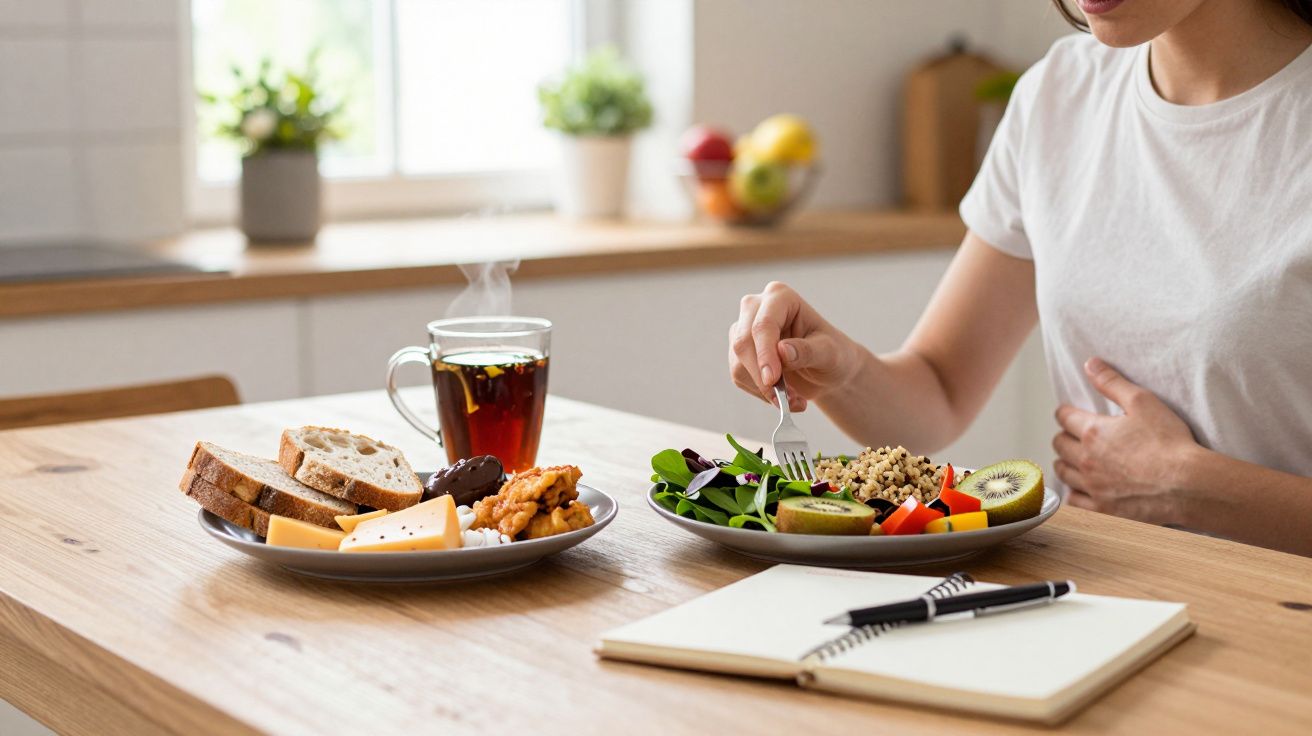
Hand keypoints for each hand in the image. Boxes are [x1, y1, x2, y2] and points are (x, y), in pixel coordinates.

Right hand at [728, 281, 860, 410]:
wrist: (827, 370)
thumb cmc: (833, 354)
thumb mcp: (830, 353)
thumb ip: (807, 351)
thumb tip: (782, 351)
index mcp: (781, 297)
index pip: (763, 325)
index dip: (764, 354)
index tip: (772, 380)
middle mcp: (756, 308)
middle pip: (743, 343)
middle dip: (762, 376)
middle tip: (784, 400)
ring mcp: (744, 329)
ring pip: (738, 363)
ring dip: (764, 389)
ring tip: (793, 399)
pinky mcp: (739, 352)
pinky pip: (739, 376)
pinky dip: (760, 392)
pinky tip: (782, 395)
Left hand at [1052, 358, 1198, 523]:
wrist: (1187, 484)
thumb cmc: (1169, 441)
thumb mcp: (1142, 401)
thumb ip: (1112, 382)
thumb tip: (1090, 364)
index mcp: (1092, 432)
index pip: (1064, 417)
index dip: (1066, 412)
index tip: (1070, 413)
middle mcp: (1086, 459)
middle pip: (1059, 445)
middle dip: (1064, 437)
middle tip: (1074, 436)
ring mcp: (1092, 486)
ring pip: (1063, 472)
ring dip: (1065, 463)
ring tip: (1075, 460)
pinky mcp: (1102, 508)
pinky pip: (1074, 501)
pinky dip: (1074, 493)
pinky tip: (1081, 488)